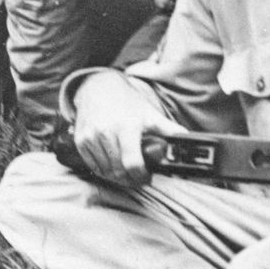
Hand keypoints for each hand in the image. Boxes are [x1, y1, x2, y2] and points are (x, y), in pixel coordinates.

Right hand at [66, 70, 180, 185]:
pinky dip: (103, 171)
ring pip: (105, 171)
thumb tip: (188, 141)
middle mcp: (106, 132)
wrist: (99, 89)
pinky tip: (112, 167)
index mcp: (127, 127)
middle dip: (131, 179)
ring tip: (127, 172)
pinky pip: (92, 166)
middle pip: (118, 171)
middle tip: (139, 178)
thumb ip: (169, 130)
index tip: (147, 177)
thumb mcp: (150, 114)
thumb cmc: (127, 104)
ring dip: (117, 177)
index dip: (141, 176)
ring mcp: (91, 137)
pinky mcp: (81, 141)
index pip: (132, 163)